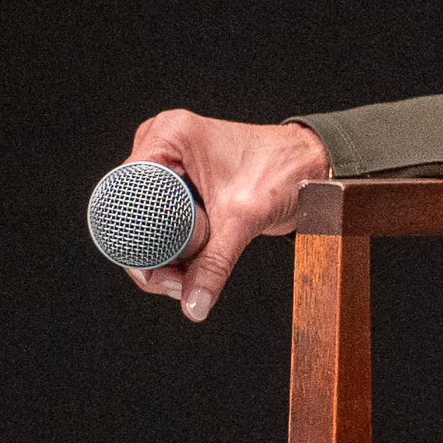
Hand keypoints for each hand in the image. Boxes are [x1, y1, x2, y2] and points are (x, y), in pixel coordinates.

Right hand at [119, 111, 329, 320]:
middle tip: (174, 281)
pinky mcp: (183, 185)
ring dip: (162, 255)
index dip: (131, 235)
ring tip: (186, 278)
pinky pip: (164, 222)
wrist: (317, 167)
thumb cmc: (286, 172)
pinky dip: (174, 248)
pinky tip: (189, 268)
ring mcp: (171, 165)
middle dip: (150, 252)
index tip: (154, 269)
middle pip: (131, 212)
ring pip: (146, 222)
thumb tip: (193, 306)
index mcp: (168, 136)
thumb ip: (214, 264)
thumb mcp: (243, 220)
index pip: (124, 193)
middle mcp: (163, 145)